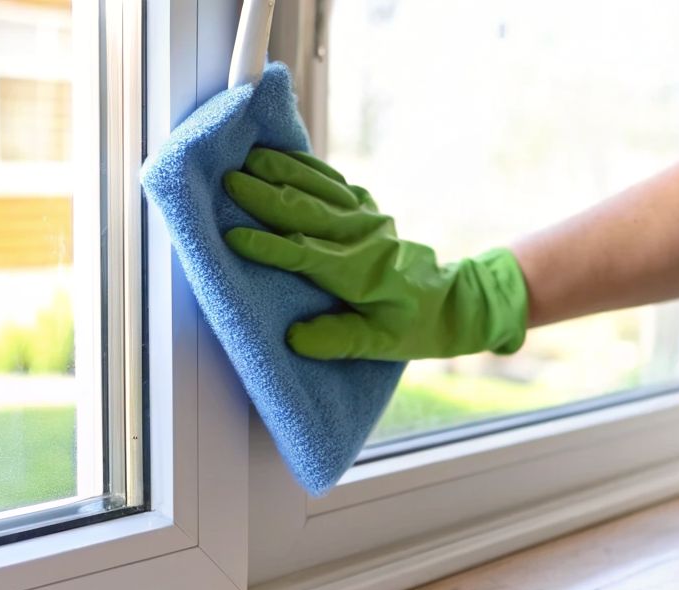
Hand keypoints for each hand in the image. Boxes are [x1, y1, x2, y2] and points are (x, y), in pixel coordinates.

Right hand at [221, 148, 528, 360]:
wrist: (450, 300)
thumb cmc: (412, 326)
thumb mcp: (380, 345)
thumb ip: (339, 340)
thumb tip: (295, 339)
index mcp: (361, 273)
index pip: (307, 256)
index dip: (269, 247)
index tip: (234, 238)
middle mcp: (362, 238)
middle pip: (307, 212)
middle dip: (266, 196)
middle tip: (229, 182)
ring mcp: (366, 217)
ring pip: (319, 188)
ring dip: (283, 171)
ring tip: (248, 159)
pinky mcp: (368, 207)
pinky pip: (333, 181)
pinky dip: (307, 166)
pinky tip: (282, 155)